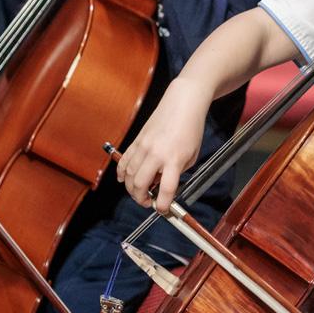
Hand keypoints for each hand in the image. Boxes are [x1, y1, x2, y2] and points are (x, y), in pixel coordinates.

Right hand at [116, 78, 210, 211]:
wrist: (183, 102)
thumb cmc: (191, 127)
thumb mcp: (192, 154)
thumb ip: (178, 171)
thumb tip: (163, 184)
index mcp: (174, 159)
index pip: (166, 189)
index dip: (162, 205)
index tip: (162, 209)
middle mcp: (156, 154)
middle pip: (140, 184)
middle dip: (141, 198)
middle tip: (148, 201)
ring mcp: (144, 146)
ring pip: (128, 174)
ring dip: (131, 188)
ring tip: (139, 191)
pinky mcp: (137, 139)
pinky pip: (124, 160)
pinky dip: (121, 173)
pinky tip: (124, 179)